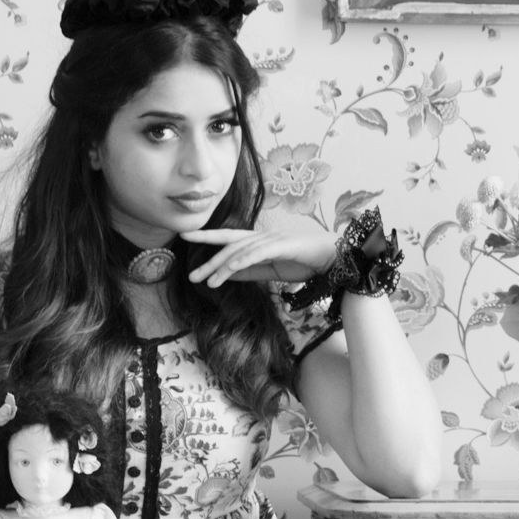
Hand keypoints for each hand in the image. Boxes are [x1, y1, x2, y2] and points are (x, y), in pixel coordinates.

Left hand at [185, 212, 336, 290]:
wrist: (333, 257)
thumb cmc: (304, 261)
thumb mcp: (271, 270)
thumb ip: (250, 271)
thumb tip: (227, 274)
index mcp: (258, 241)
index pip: (228, 239)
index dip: (207, 237)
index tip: (185, 239)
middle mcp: (262, 236)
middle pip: (229, 245)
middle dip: (208, 258)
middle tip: (190, 274)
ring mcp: (272, 239)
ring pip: (241, 251)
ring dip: (223, 266)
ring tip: (208, 282)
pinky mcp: (283, 245)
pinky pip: (259, 252)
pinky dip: (244, 259)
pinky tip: (230, 269)